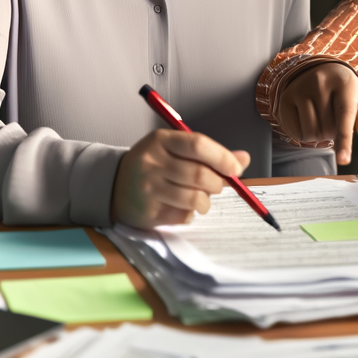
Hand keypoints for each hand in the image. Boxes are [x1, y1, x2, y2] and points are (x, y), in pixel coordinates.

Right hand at [111, 128, 250, 228]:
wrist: (114, 186)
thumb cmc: (153, 166)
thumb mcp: (174, 150)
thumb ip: (208, 154)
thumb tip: (243, 159)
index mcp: (160, 140)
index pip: (198, 145)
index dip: (222, 157)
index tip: (236, 168)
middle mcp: (151, 162)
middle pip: (200, 174)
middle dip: (217, 183)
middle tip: (216, 186)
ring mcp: (147, 188)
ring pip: (194, 198)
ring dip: (205, 202)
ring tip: (200, 199)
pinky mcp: (147, 212)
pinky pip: (183, 217)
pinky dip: (190, 215)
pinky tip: (180, 208)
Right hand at [273, 62, 357, 165]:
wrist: (317, 68)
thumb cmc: (341, 88)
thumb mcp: (357, 97)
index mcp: (343, 83)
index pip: (345, 117)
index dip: (345, 141)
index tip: (344, 161)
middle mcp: (319, 83)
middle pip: (328, 130)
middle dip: (333, 132)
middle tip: (332, 116)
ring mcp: (300, 89)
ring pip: (311, 134)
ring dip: (318, 135)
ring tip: (320, 118)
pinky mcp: (286, 98)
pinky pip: (295, 132)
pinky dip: (304, 134)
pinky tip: (307, 119)